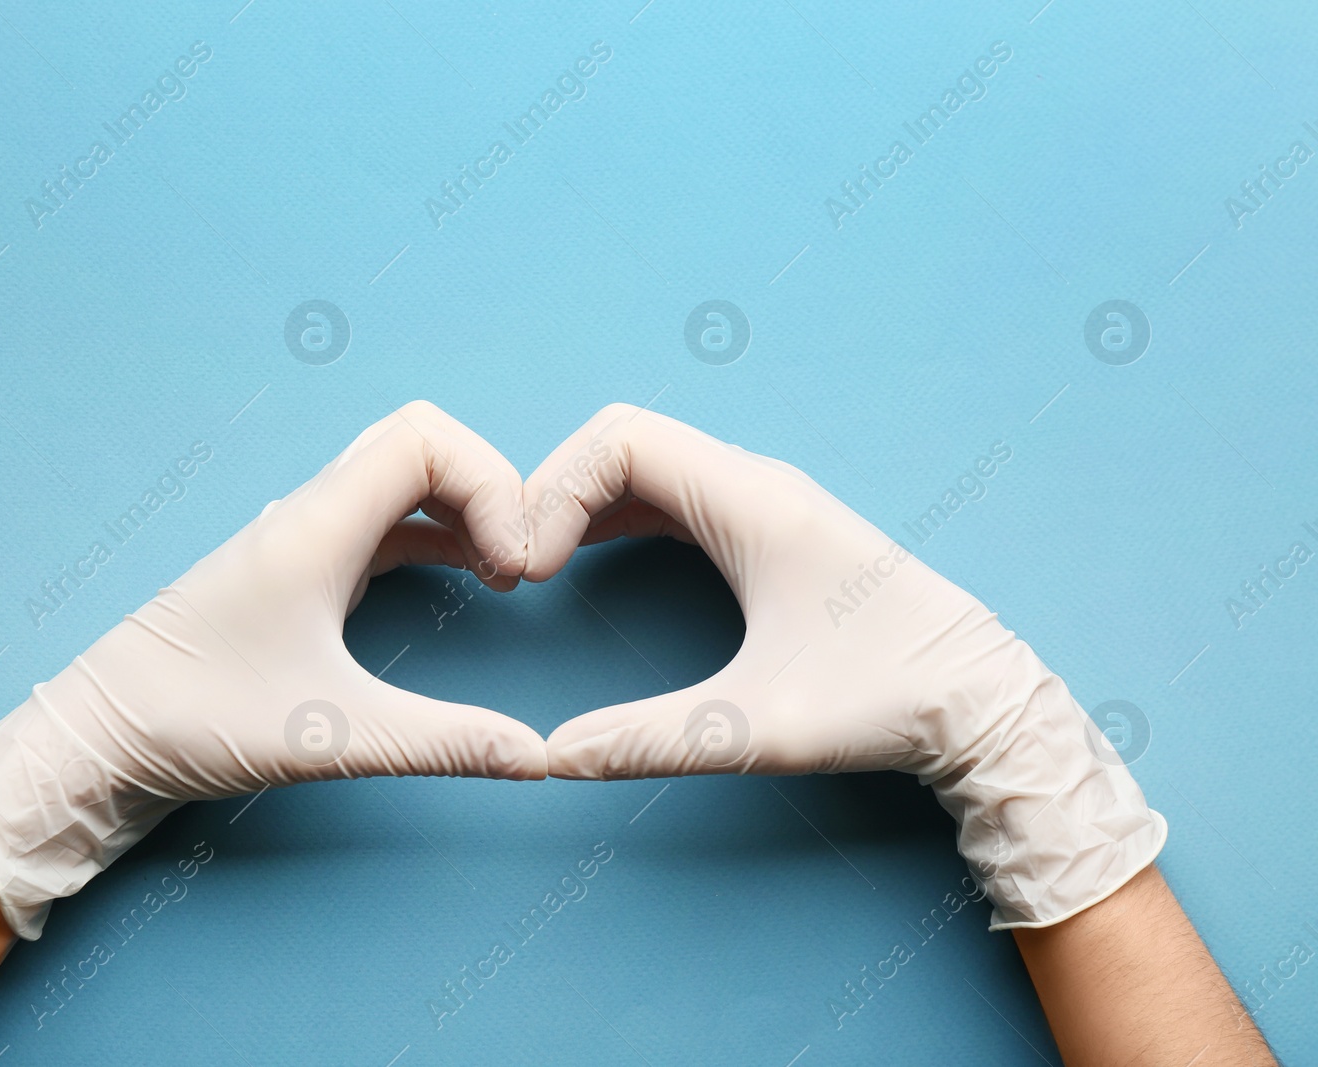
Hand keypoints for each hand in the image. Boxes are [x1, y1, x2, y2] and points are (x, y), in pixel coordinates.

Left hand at [0, 402, 546, 937]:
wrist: (102, 739)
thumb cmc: (196, 723)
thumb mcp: (334, 737)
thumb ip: (443, 743)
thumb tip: (538, 759)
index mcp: (316, 527)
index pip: (425, 438)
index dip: (492, 483)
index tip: (515, 567)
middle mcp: (309, 516)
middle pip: (421, 446)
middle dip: (489, 491)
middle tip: (521, 566)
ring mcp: (302, 539)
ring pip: (403, 481)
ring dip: (464, 510)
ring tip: (504, 576)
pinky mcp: (299, 570)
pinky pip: (385, 520)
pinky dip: (438, 534)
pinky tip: (465, 579)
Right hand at [524, 405, 1165, 928]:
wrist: (981, 698)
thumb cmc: (885, 700)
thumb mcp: (762, 728)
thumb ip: (652, 741)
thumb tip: (556, 757)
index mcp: (753, 502)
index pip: (621, 440)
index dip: (555, 489)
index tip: (534, 569)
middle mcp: (755, 483)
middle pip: (623, 442)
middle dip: (556, 491)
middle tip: (522, 569)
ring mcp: (763, 500)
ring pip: (646, 464)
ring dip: (584, 501)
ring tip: (539, 565)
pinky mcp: (768, 527)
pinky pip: (672, 494)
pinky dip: (617, 514)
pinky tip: (588, 558)